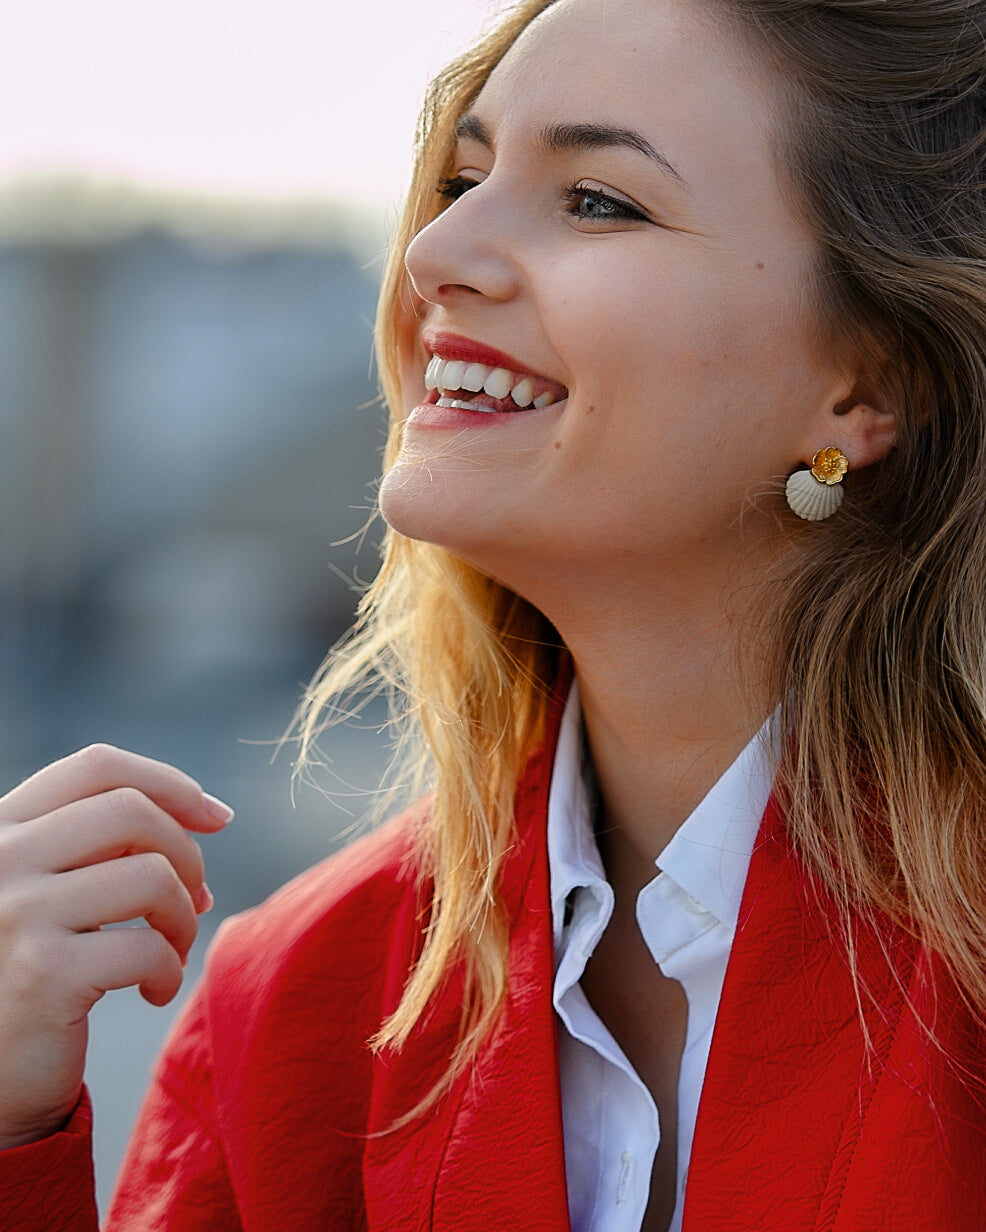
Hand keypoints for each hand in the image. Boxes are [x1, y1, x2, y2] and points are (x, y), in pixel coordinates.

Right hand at [0, 744, 231, 1148]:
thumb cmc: (37, 971)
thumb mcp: (57, 889)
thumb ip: (107, 845)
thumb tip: (209, 816)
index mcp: (1, 828)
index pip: (97, 766)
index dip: (170, 783)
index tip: (216, 818)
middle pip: (132, 811)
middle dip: (186, 853)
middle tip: (195, 898)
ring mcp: (15, 913)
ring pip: (151, 876)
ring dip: (183, 916)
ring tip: (172, 948)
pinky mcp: (42, 974)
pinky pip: (148, 948)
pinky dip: (170, 971)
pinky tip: (153, 990)